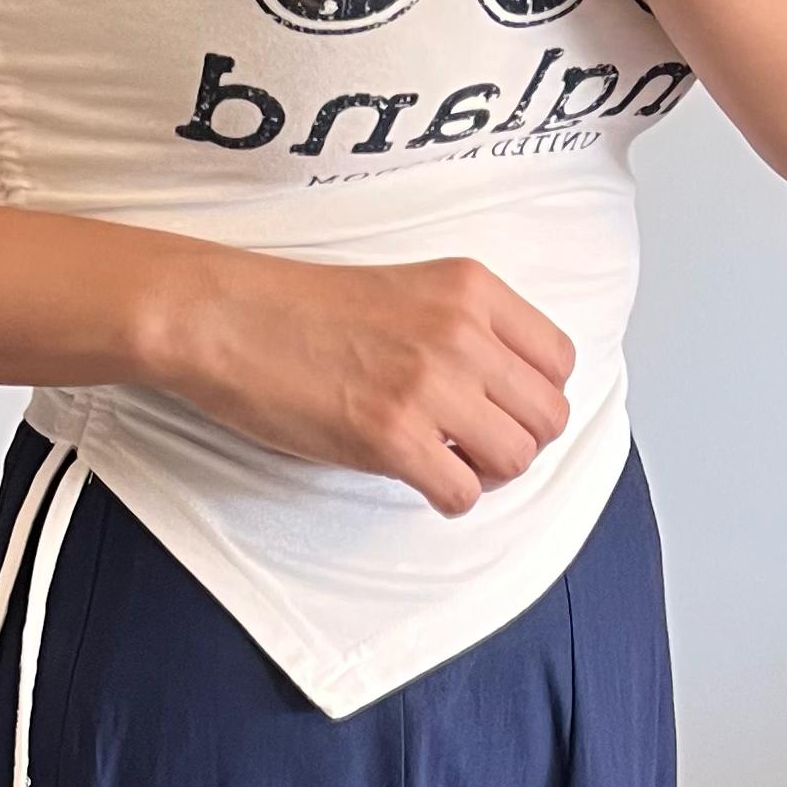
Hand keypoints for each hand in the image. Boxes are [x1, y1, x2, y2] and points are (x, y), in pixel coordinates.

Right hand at [154, 246, 574, 517]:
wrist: (226, 319)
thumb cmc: (302, 310)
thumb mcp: (407, 290)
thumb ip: (465, 328)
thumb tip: (506, 393)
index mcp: (471, 288)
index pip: (560, 360)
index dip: (535, 397)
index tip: (498, 407)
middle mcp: (461, 332)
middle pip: (548, 416)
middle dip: (518, 441)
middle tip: (473, 445)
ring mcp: (429, 385)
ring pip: (517, 459)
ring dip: (487, 474)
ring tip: (446, 461)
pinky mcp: (391, 436)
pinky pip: (463, 493)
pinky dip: (449, 498)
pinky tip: (418, 477)